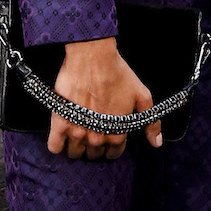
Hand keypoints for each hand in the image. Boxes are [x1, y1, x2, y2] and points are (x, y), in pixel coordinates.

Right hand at [47, 37, 161, 159]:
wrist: (93, 57)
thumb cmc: (118, 73)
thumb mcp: (142, 95)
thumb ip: (151, 122)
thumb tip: (157, 143)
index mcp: (117, 133)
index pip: (113, 153)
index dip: (112, 145)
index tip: (108, 134)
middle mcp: (97, 137)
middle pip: (94, 154)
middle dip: (95, 146)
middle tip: (93, 130)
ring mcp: (77, 132)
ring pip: (75, 153)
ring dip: (77, 146)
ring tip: (79, 131)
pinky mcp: (59, 124)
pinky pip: (54, 147)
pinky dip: (57, 144)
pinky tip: (62, 134)